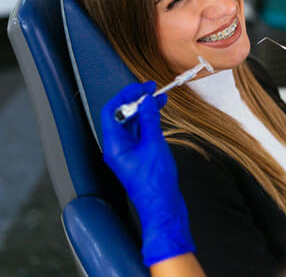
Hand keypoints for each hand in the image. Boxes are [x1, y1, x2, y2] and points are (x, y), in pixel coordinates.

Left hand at [101, 81, 194, 265]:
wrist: (163, 206)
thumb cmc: (155, 182)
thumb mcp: (153, 144)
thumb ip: (149, 119)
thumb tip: (146, 101)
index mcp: (114, 144)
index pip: (112, 111)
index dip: (125, 95)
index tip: (140, 87)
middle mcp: (118, 148)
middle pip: (123, 116)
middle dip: (137, 101)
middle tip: (151, 90)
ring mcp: (128, 153)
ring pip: (133, 124)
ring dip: (145, 110)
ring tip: (159, 99)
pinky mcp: (139, 156)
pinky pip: (140, 133)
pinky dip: (149, 122)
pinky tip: (159, 115)